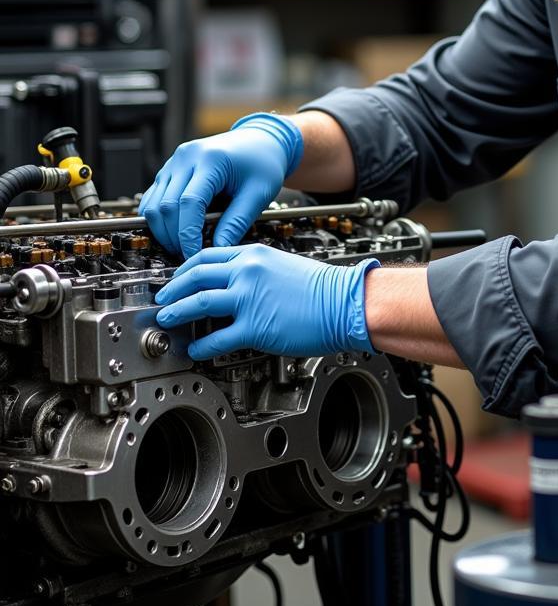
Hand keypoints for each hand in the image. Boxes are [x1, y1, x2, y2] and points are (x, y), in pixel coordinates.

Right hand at [139, 113, 302, 256]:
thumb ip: (237, 222)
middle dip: (173, 236)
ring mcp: (174, 162)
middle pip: (166, 205)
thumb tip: (218, 249)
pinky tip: (175, 232)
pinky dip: (159, 218)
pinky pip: (153, 197)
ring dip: (162, 230)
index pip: (189, 203)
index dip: (188, 234)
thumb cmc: (263, 165)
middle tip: (188, 256)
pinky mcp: (170, 168)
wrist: (260, 141)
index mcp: (210, 160)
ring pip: (153, 203)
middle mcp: (186, 158)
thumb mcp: (258, 194)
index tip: (194, 254)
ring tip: (181, 247)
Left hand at [154, 244, 379, 359]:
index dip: (184, 270)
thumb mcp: (283, 264)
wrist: (346, 302)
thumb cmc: (323, 287)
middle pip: (195, 276)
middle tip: (162, 300)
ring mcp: (249, 298)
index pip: (207, 257)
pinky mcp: (255, 326)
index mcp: (254, 255)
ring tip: (167, 320)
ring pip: (199, 303)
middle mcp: (248, 272)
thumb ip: (257, 270)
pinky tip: (196, 351)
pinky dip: (201, 346)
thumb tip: (235, 284)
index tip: (176, 280)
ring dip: (177, 313)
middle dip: (172, 290)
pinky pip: (217, 338)